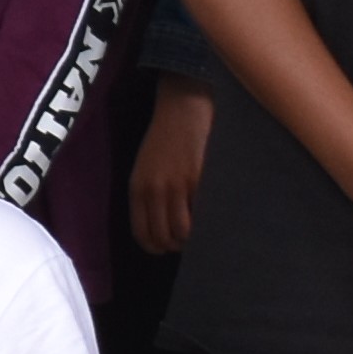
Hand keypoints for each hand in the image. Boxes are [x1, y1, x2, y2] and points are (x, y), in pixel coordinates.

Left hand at [130, 82, 212, 255]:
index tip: (169, 245)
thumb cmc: (166, 139)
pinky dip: (208, 222)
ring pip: (183, 232)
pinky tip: (213, 216)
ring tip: (203, 230)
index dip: (158, 247)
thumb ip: (150, 196)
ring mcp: (177, 186)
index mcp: (138, 189)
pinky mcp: (199, 179)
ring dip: (194, 238)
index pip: (143, 235)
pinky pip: (203, 215)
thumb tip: (163, 228)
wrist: (183, 106)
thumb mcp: (146, 169)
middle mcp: (154, 191)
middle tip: (190, 239)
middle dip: (178, 245)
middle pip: (164, 238)